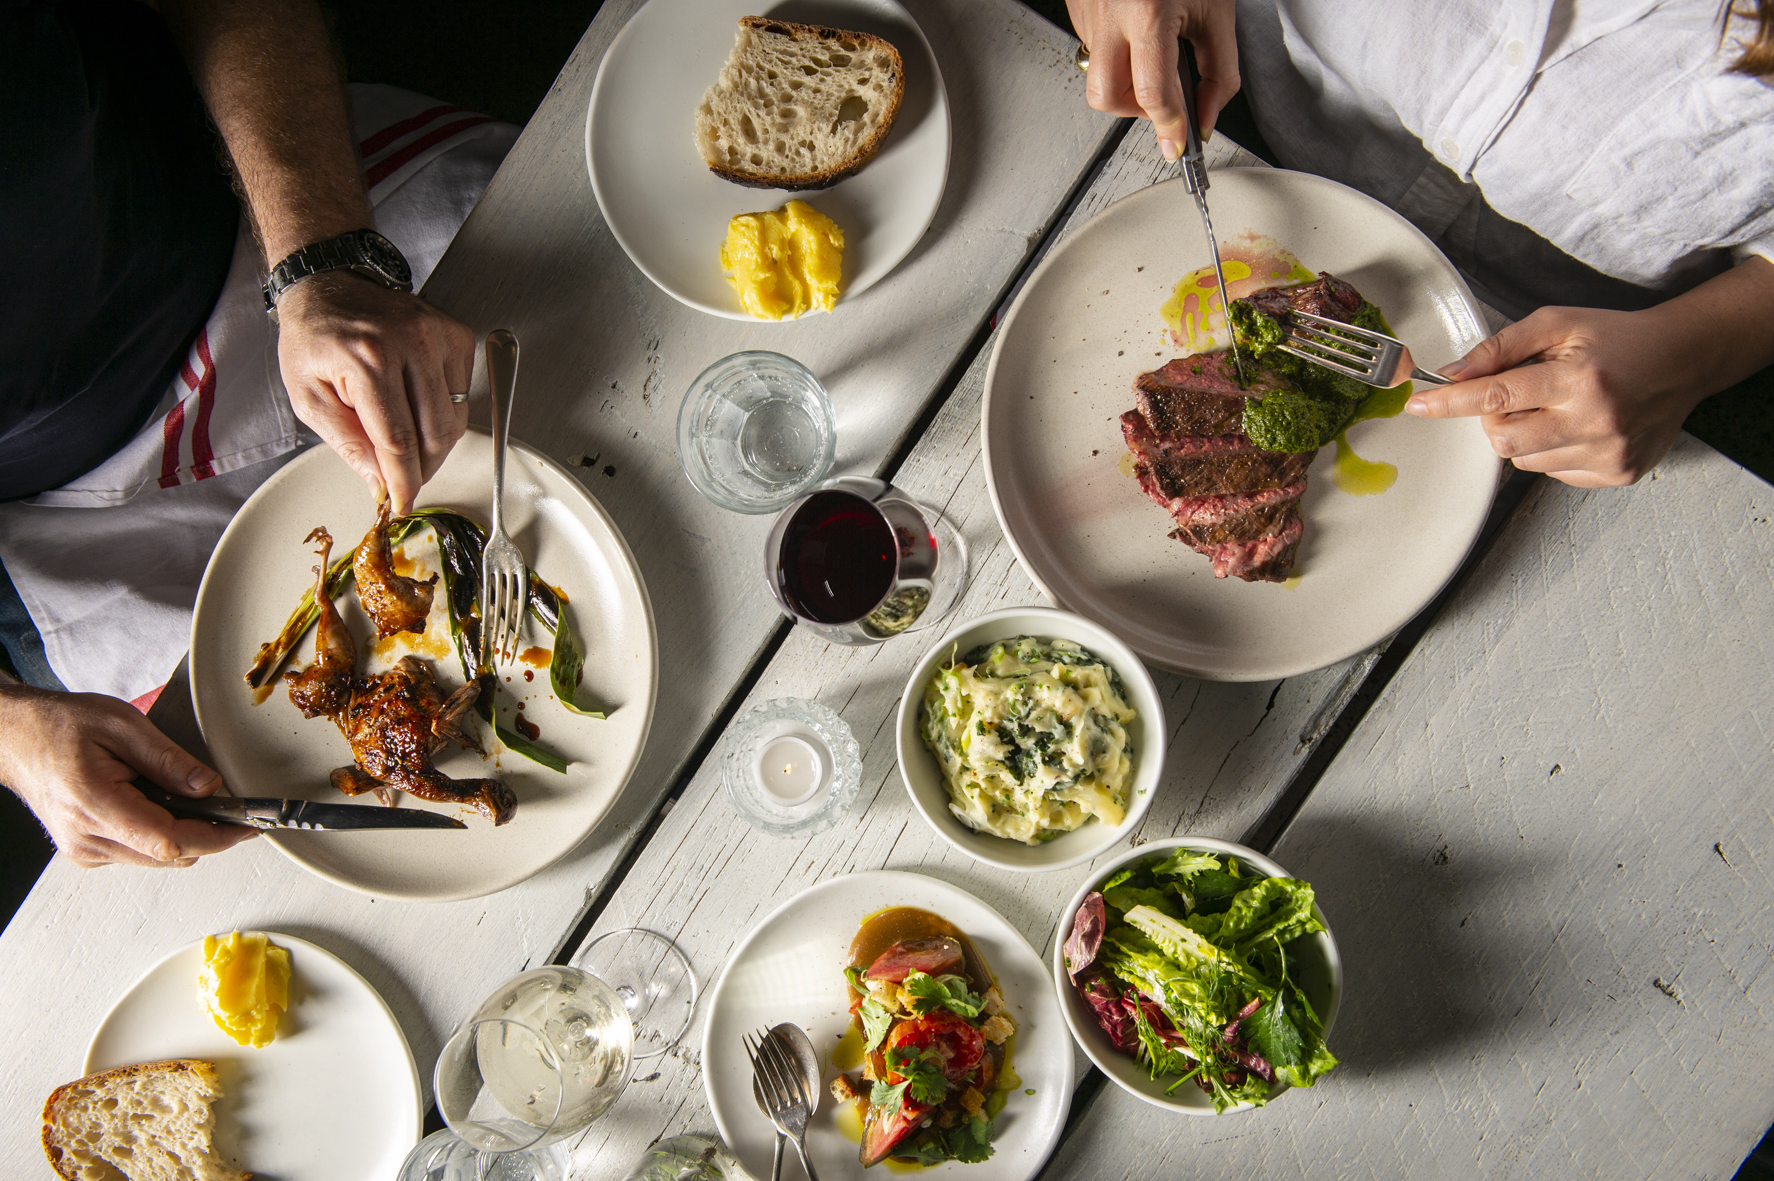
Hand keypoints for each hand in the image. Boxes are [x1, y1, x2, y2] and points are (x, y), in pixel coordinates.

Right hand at [0, 685, 257, 867]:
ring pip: (158, 857)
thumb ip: (169, 759)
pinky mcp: (87, 851)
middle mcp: (86, 838)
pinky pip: (140, 852)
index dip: (217, 837)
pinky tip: (158, 805)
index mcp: (95, 805)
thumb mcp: (122, 725)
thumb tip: (209, 786)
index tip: (247, 826)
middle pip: (170, 854)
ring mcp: (85, 849)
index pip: (171, 840)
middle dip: (208, 833)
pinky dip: (161, 834)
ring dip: (184, 834)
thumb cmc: (59, 726)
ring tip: (183, 796)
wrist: (16, 737)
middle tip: (231, 807)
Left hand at [278, 271, 475, 511]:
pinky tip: (418, 405)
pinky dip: (445, 412)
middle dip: (422, 468)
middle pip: (435, 434)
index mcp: (368, 359)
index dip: (404, 480)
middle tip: (404, 477)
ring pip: (456, 418)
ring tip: (408, 443)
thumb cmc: (315, 336)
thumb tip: (379, 481)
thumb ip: (346, 443)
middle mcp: (409, 343)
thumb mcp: (308, 396)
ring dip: (435, 444)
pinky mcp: (455, 335)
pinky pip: (463, 394)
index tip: (403, 502)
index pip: (398, 440)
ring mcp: (437, 336)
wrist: (330, 285)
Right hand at [1067, 0, 1239, 160]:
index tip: (1177, 143)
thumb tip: (1206, 118)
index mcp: (1149, 14)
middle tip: (1160, 100)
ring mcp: (1089, 12)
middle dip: (1133, 110)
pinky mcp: (1079, 8)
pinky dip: (1117, 54)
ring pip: (1096, 76)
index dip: (1170, 126)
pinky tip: (1135, 33)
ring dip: (1125, 83)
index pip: (1153, 93)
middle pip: (1105, 96)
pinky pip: (1093, 49)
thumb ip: (1219, 74)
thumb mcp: (1218, 14)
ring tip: (1151, 59)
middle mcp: (1112, 14)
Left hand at [1403, 306, 1706, 485]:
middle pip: (1503, 439)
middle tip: (1519, 394)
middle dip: (1495, 418)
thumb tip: (1452, 374)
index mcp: (1578, 378)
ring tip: (1557, 406)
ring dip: (1526, 435)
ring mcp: (1608, 453)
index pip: (1495, 396)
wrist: (1682, 359)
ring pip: (1526, 460)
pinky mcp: (1617, 473)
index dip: (1450, 402)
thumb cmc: (1617, 338)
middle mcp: (1595, 421)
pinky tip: (1577, 425)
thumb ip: (1500, 348)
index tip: (1419, 405)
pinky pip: (1555, 474)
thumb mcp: (1557, 324)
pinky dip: (1553, 451)